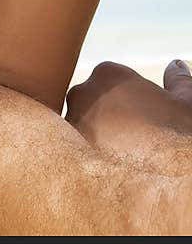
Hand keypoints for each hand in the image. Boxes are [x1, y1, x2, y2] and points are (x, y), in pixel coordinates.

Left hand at [65, 59, 191, 173]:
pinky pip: (69, 154)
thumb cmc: (178, 135)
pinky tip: (105, 173)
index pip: (107, 83)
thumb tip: (176, 65)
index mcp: (108, 74)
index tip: (137, 121)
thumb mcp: (185, 102)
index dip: (123, 104)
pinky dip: (83, 162)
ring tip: (117, 160)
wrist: (167, 178)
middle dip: (102, 119)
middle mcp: (82, 93)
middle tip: (127, 143)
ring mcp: (70, 123)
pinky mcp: (63, 153)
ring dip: (91, 140)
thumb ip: (177, 79)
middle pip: (87, 104)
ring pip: (76, 128)